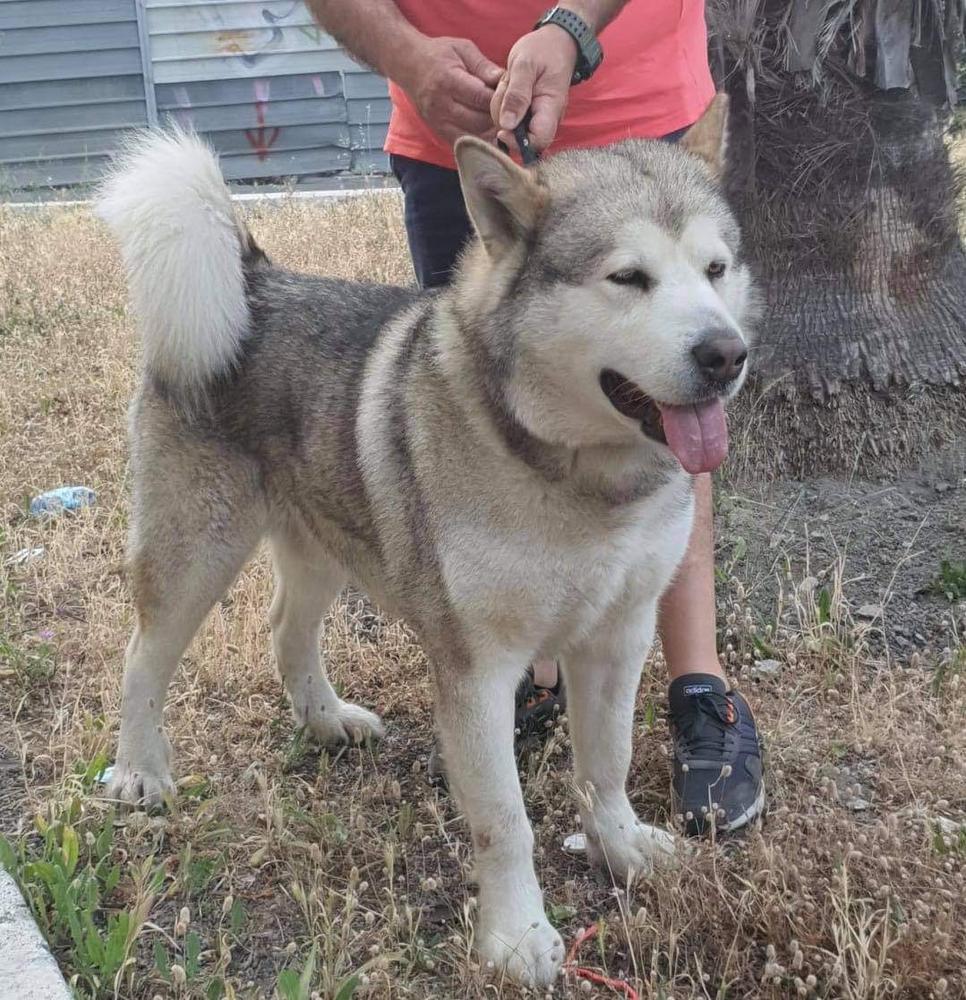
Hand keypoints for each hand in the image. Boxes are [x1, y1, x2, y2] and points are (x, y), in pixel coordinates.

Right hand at [396, 36, 503, 147]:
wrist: (408, 65)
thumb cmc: (438, 54)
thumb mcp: (462, 49)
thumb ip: (484, 66)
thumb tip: (505, 80)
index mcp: (448, 81)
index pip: (480, 97)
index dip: (499, 100)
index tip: (510, 97)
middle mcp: (441, 105)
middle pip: (479, 120)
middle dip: (497, 117)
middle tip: (507, 111)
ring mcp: (438, 122)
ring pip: (473, 135)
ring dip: (490, 130)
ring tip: (498, 119)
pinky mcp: (438, 132)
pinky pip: (464, 143)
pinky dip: (478, 140)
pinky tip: (486, 131)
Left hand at [490, 26, 578, 152]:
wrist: (555, 41)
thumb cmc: (543, 49)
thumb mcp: (525, 65)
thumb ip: (516, 94)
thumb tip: (507, 125)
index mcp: (551, 109)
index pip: (538, 142)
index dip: (517, 142)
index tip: (502, 128)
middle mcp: (547, 120)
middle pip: (521, 139)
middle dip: (505, 120)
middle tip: (506, 88)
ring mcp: (537, 118)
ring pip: (512, 129)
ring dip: (502, 108)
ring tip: (509, 83)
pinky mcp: (528, 115)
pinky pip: (510, 120)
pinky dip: (504, 107)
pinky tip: (509, 89)